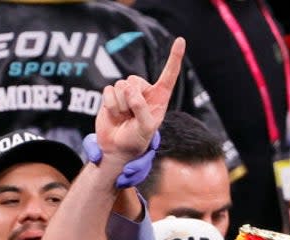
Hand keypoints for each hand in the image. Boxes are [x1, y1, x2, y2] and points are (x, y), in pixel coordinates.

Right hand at [95, 37, 183, 164]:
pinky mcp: (112, 95)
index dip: (174, 58)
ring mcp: (127, 92)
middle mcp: (144, 91)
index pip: (169, 75)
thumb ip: (141, 109)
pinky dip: (110, 105)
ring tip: (123, 117)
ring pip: (121, 85)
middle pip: (134, 81)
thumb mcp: (145, 128)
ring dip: (120, 105)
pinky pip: (108, 91)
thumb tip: (129, 90)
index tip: (180, 40)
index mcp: (159, 97)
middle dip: (130, 100)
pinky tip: (114, 115)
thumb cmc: (136, 140)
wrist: (117, 149)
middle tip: (130, 117)